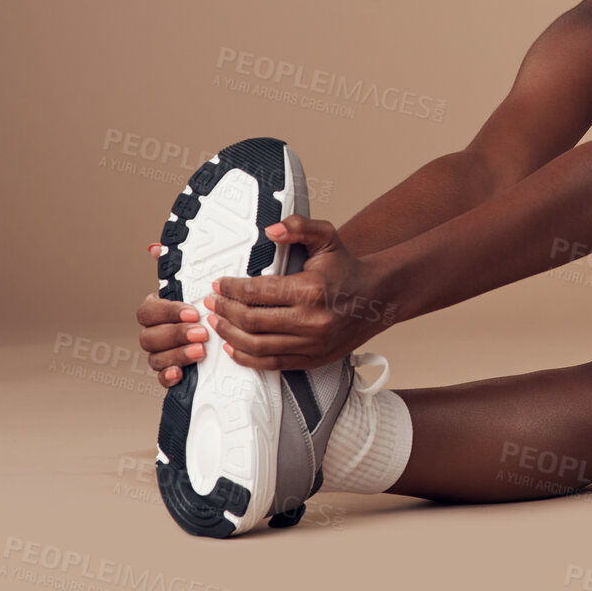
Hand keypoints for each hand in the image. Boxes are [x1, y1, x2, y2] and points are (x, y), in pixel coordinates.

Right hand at [135, 247, 206, 388]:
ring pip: (155, 357)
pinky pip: (161, 378)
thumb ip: (178, 267)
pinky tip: (180, 373)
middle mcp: (156, 332)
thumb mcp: (198, 284)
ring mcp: (162, 353)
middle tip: (201, 333)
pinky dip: (169, 376)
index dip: (168, 312)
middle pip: (149, 337)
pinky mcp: (171, 372)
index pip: (148, 311)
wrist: (226, 329)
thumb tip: (155, 247)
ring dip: (177, 354)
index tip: (191, 311)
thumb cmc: (207, 306)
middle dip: (175, 334)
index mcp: (159, 309)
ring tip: (200, 351)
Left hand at [198, 215, 394, 371]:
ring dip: (230, 334)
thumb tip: (271, 230)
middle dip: (224, 310)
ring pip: (256, 345)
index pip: (256, 292)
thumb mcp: (327, 237)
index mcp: (311, 289)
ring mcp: (312, 344)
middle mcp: (312, 320)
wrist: (378, 297)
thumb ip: (299, 227)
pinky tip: (234, 347)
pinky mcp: (313, 359)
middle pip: (251, 320)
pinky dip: (247, 358)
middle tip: (213, 302)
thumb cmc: (348, 269)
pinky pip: (271, 364)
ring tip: (218, 322)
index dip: (230, 288)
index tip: (219, 284)